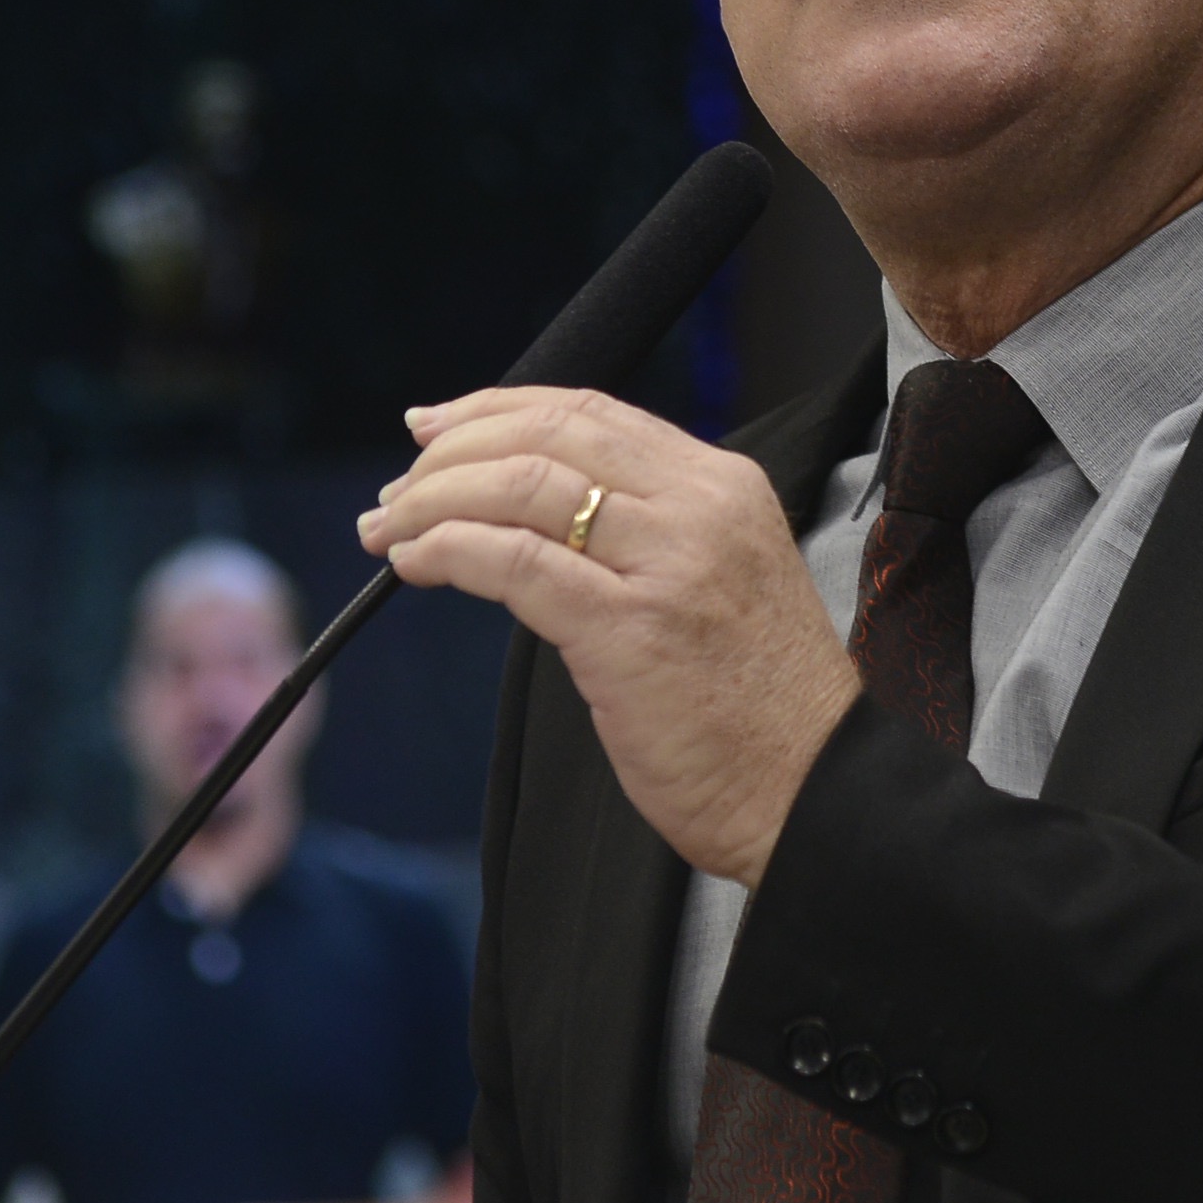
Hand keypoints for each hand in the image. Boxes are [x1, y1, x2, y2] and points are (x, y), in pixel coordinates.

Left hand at [357, 387, 857, 884]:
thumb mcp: (719, 582)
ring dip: (432, 500)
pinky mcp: (631, 630)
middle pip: (549, 435)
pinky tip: (416, 562)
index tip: (435, 427)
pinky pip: (514, 561)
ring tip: (387, 528)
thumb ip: (649, 536)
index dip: (496, 410)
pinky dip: (448, 549)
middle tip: (396, 488)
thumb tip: (531, 519)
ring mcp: (667, 565)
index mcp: (724, 488)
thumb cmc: (758, 711)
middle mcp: (699, 509)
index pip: (592, 413)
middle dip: (451, 451)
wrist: (816, 793)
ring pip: (521, 486)